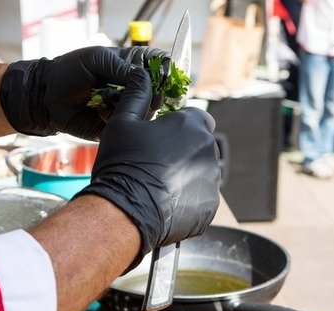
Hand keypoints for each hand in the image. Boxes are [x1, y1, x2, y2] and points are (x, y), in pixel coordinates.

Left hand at [0, 46, 166, 139]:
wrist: (47, 97)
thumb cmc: (68, 72)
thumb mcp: (97, 59)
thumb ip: (122, 68)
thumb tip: (147, 78)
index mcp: (130, 67)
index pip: (159, 66)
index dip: (165, 70)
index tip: (162, 75)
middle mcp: (132, 89)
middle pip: (159, 92)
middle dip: (153, 92)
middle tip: (140, 92)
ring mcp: (125, 109)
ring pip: (147, 111)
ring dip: (134, 106)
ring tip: (109, 100)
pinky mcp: (116, 126)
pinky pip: (129, 126)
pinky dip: (119, 118)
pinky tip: (102, 112)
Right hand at [74, 68, 220, 268]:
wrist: (123, 212)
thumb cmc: (121, 164)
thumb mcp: (121, 123)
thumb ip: (136, 95)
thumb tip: (141, 75)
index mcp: (191, 124)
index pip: (196, 118)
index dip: (178, 127)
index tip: (161, 139)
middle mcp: (208, 150)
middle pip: (200, 147)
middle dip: (182, 153)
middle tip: (154, 166)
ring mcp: (212, 181)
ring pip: (201, 173)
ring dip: (185, 177)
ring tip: (157, 188)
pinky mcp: (210, 207)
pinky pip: (201, 199)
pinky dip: (187, 201)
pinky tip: (164, 205)